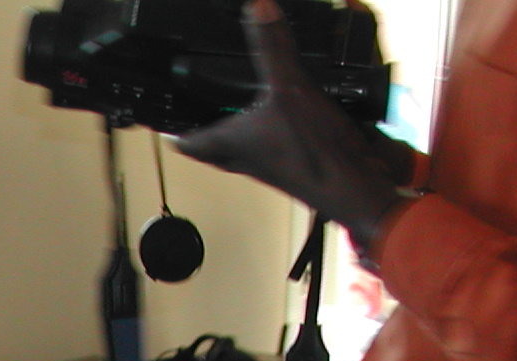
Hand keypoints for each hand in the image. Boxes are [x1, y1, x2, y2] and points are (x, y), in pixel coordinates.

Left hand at [175, 0, 409, 256]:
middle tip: (193, 119)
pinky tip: (284, 117)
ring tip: (232, 112)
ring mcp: (269, 165)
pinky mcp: (293, 164)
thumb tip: (257, 10)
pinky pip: (271, 148)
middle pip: (209, 150)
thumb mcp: (289, 88)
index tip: (163, 124)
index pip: (186, 142)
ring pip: (238, 151)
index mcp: (229, 143)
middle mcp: (244, 158)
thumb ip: (271, 48)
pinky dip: (269, 133)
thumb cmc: (313, 152)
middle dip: (200, 133)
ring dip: (234, 134)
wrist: (353, 187)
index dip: (172, 132)